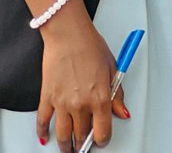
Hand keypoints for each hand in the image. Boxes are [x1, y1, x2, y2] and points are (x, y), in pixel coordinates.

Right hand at [37, 8, 128, 151]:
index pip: (102, 131)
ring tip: (69, 148)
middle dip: (84, 143)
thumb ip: (117, 95)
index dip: (103, 139)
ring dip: (66, 145)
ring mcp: (62, 102)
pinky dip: (43, 132)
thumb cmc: (91, 47)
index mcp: (100, 98)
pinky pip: (43, 121)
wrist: (69, 36)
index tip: (102, 140)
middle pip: (82, 135)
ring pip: (63, 134)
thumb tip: (122, 112)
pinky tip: (46, 137)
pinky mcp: (47, 97)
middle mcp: (81, 104)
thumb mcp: (114, 69)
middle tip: (84, 145)